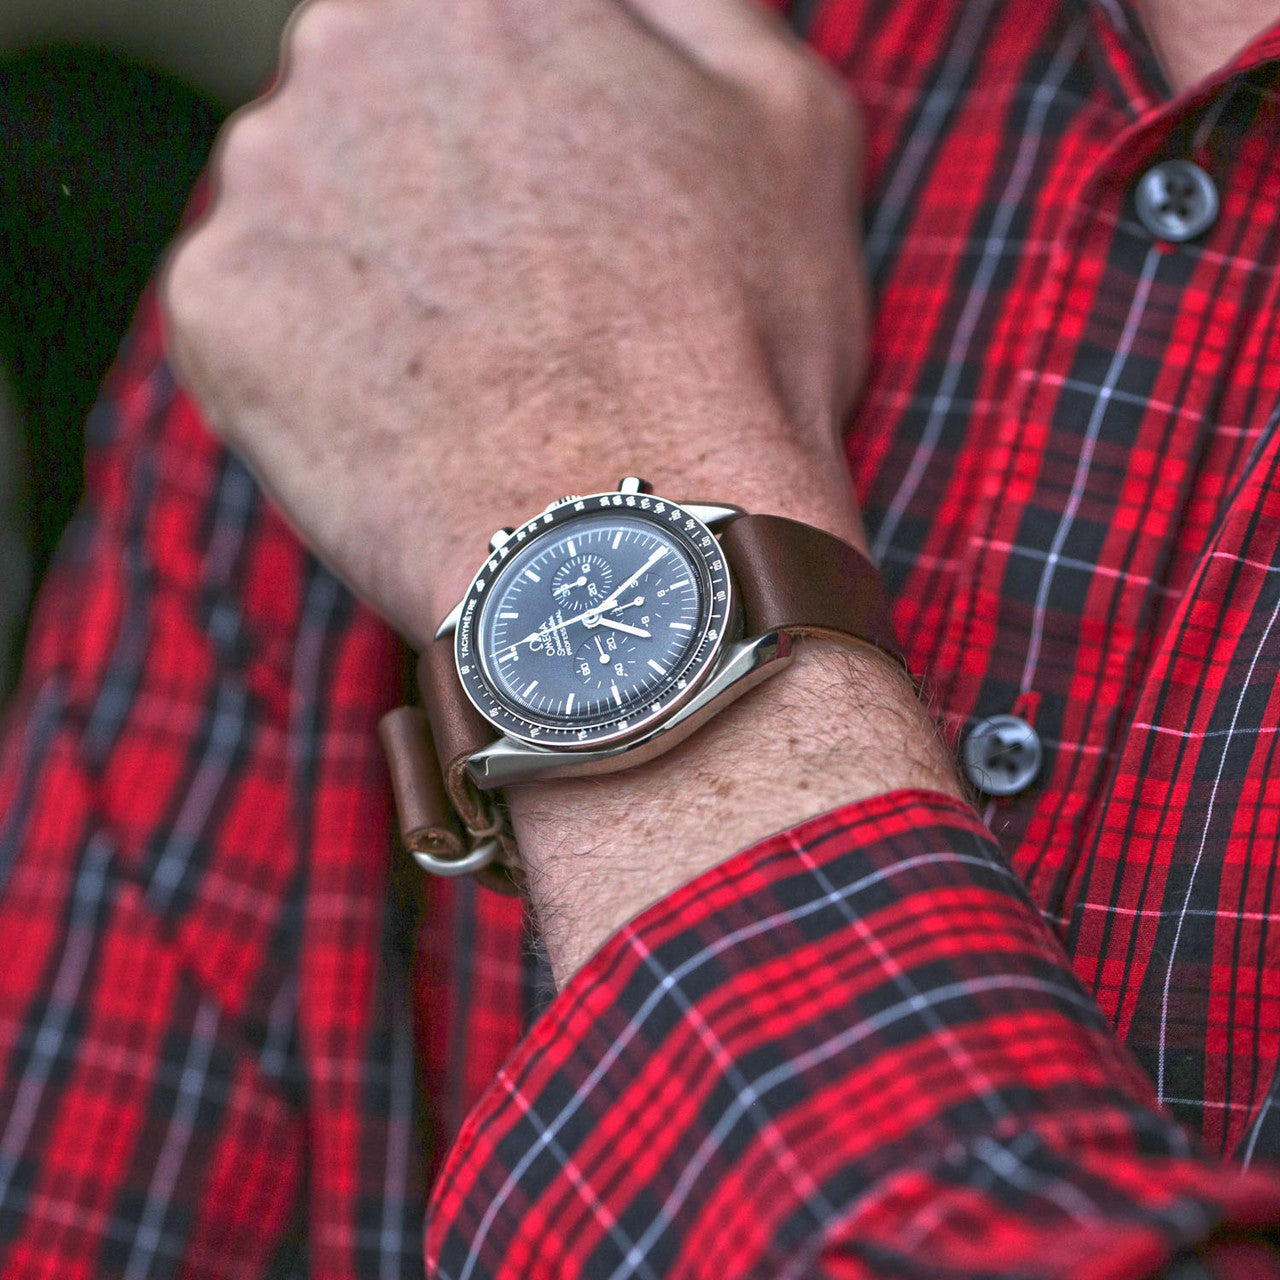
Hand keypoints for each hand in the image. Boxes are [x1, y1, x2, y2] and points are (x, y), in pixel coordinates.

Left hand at [161, 0, 872, 645]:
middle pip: (387, 119)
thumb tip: (637, 7)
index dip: (538, 148)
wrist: (636, 535)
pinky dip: (319, 367)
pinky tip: (405, 418)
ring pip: (316, 216)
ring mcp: (267, 176)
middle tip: (525, 310)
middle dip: (443, 193)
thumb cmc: (731, 344)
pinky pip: (263, 321)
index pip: (484, 45)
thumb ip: (700, 19)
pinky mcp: (216, 305)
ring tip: (472, 378)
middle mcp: (352, 47)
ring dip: (375, 276)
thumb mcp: (788, 128)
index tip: (570, 229)